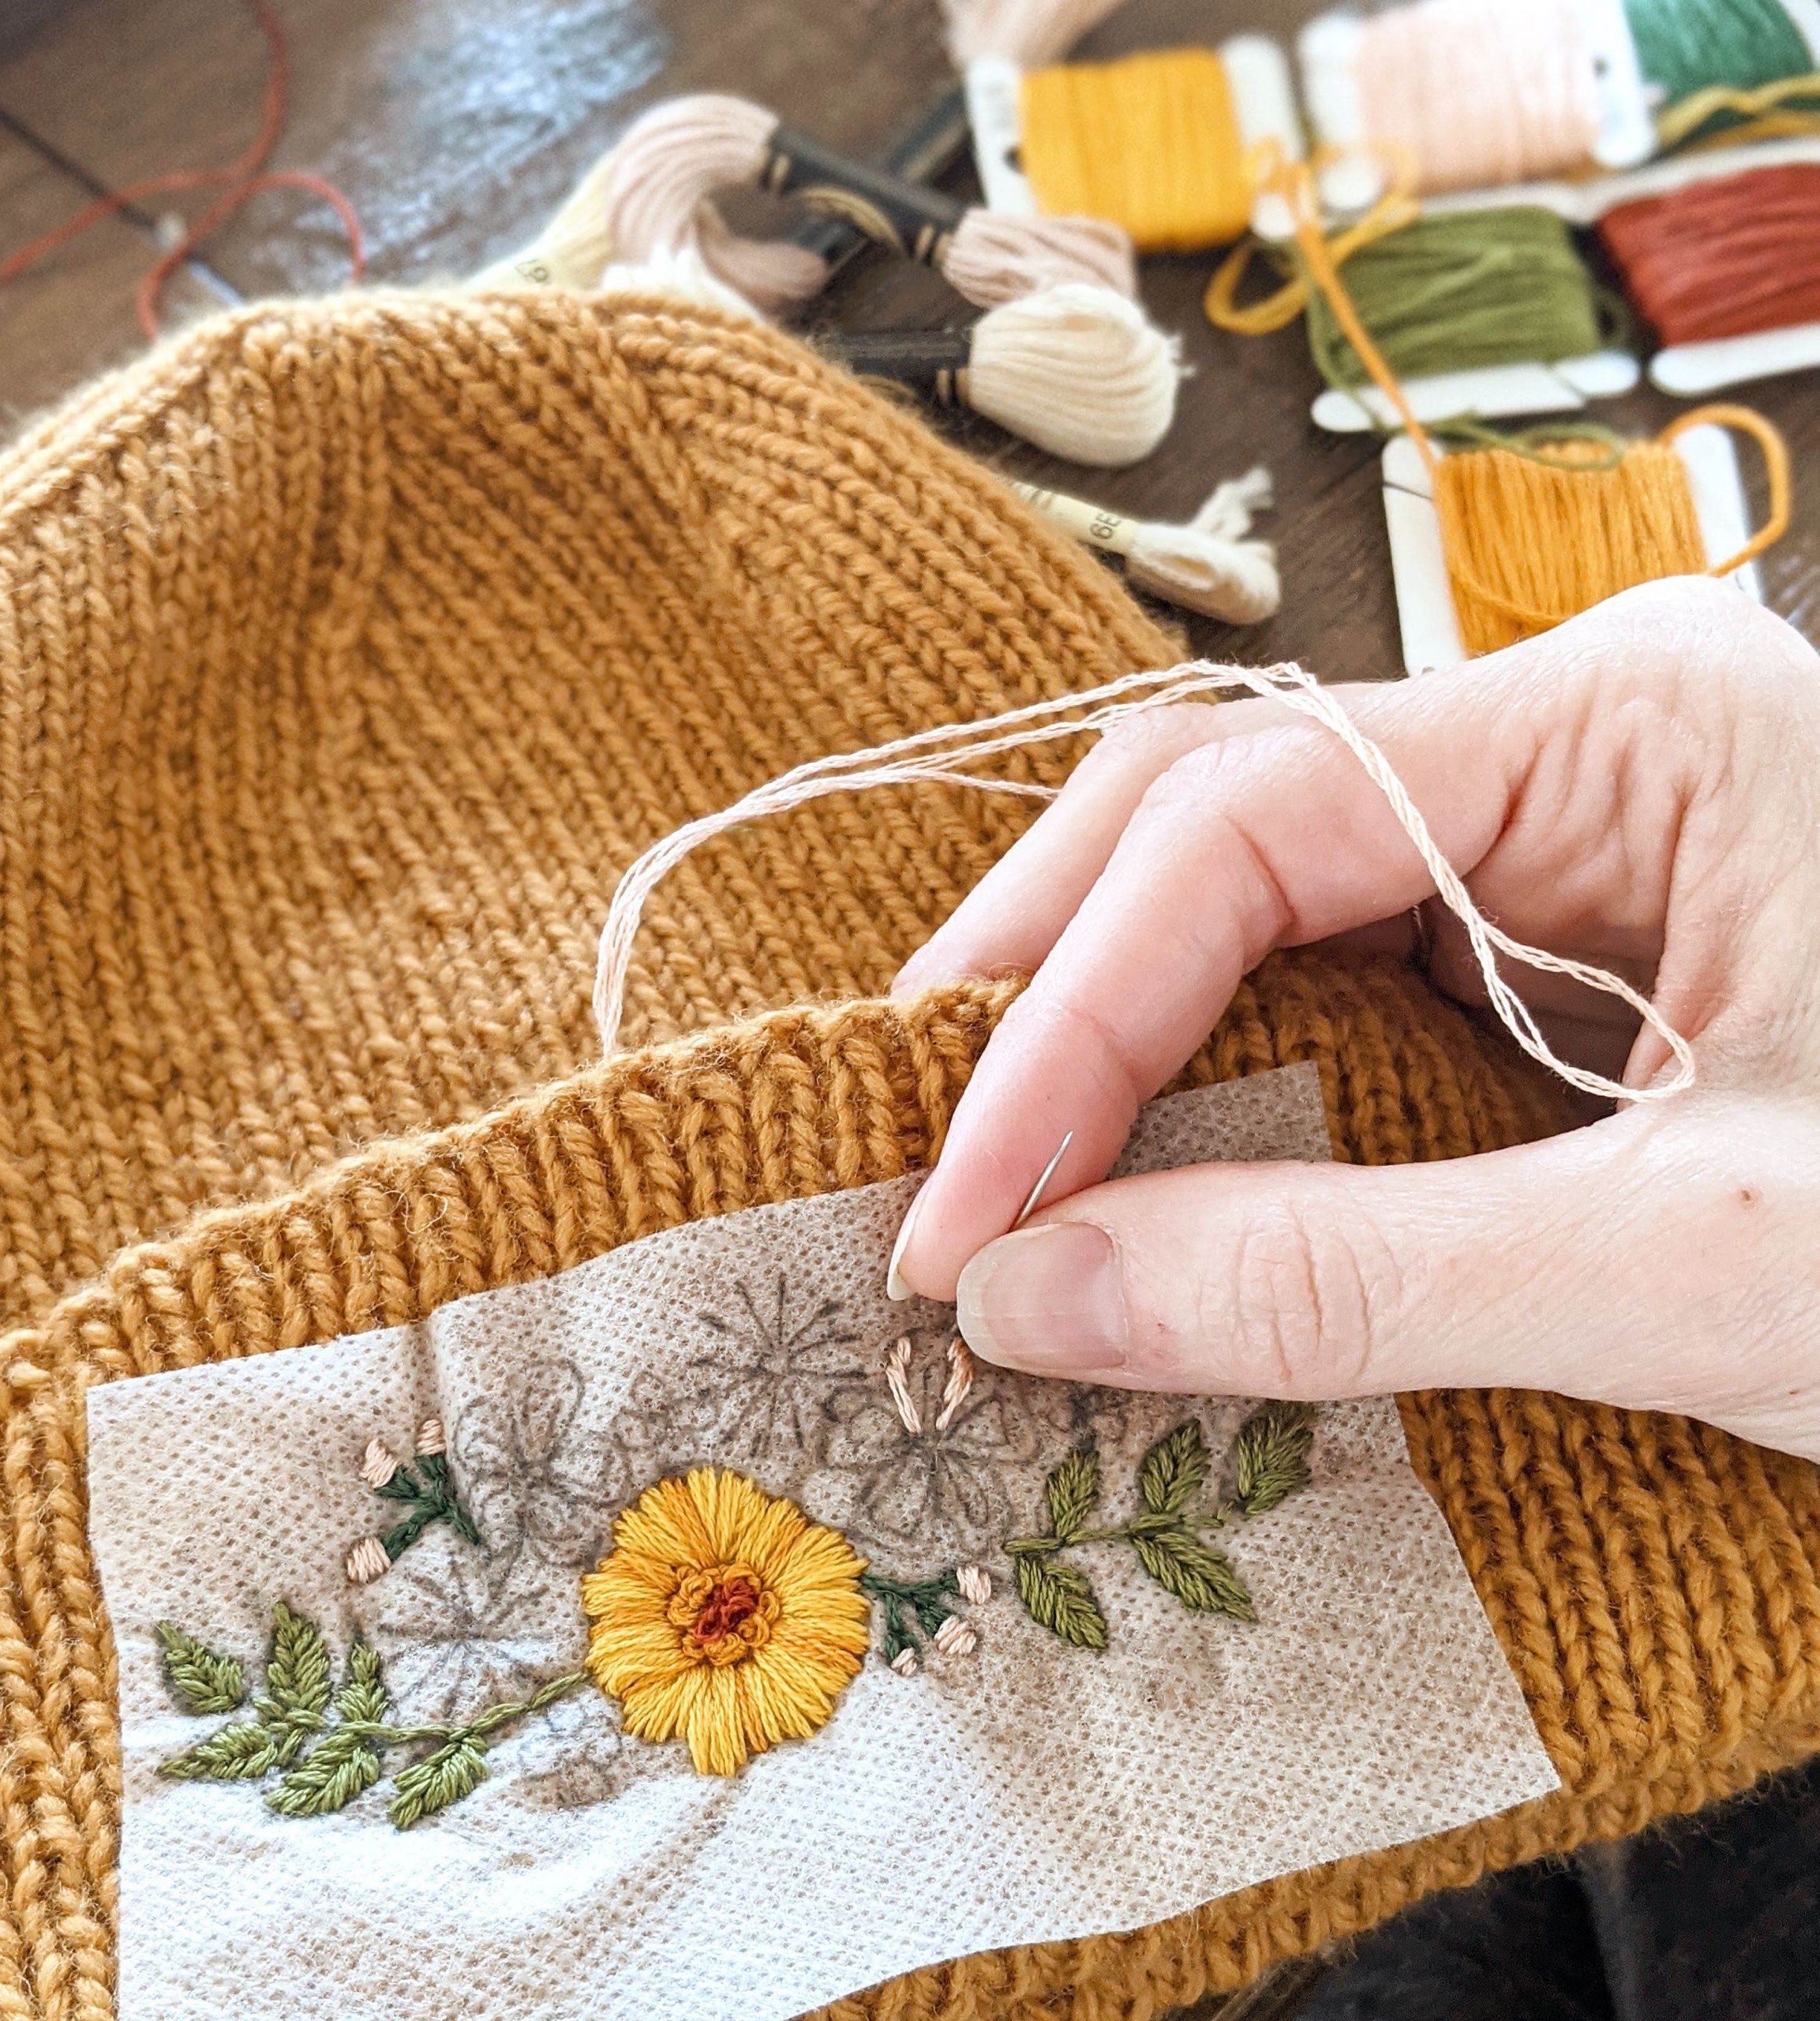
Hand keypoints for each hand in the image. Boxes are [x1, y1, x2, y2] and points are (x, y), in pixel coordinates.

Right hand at [886, 579, 1819, 1462]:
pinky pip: (1334, 1008)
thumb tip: (1036, 1301)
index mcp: (1634, 725)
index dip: (1067, 1017)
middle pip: (1219, 826)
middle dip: (1051, 1000)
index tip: (961, 1216)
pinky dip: (1217, 1110)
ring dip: (1114, 1056)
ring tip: (995, 1192)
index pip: (1249, 819)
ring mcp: (1564, 860)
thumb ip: (1350, 1278)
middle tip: (925, 1171)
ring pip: (1255, 917)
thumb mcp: (1702, 1273)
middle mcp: (1577, 754)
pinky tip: (1142, 1196)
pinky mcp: (1559, 976)